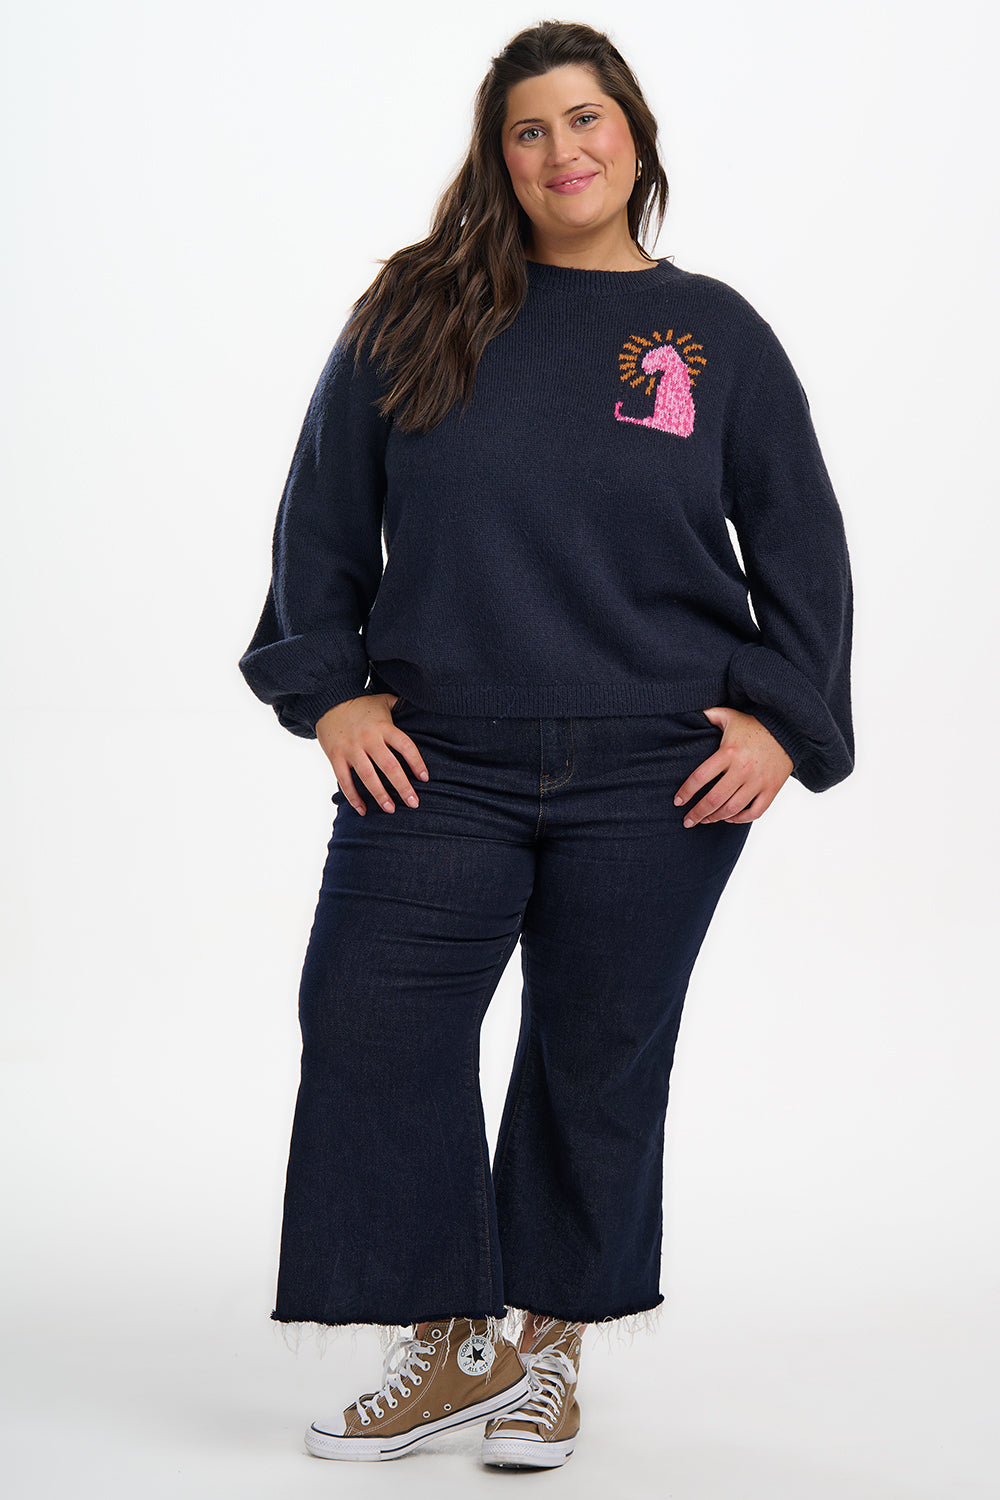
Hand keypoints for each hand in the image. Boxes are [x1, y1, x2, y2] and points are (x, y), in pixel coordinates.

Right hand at [315, 694, 428, 815]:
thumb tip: (421, 707)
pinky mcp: (335, 756)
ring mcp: (351, 748)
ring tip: (390, 809)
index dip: (416, 762)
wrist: (327, 701)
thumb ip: (400, 706)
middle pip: (389, 765)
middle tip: (413, 803)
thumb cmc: (360, 704)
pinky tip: (362, 810)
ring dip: (380, 795)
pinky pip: (344, 780)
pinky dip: (352, 797)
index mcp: (383, 726)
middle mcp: (368, 738)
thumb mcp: (382, 700)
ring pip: (367, 776)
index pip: (405, 746)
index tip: (424, 778)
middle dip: (402, 786)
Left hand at [673, 706, 792, 826]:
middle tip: (688, 821)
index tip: (678, 801)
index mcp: (728, 752)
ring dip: (716, 818)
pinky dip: (741, 819)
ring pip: (733, 808)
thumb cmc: (755, 725)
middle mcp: (742, 769)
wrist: (789, 730)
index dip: (686, 792)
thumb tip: (690, 714)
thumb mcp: (730, 715)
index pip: (700, 777)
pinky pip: (755, 812)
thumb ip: (708, 715)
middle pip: (714, 799)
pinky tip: (729, 818)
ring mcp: (758, 781)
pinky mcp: (772, 789)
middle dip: (697, 813)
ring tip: (705, 820)